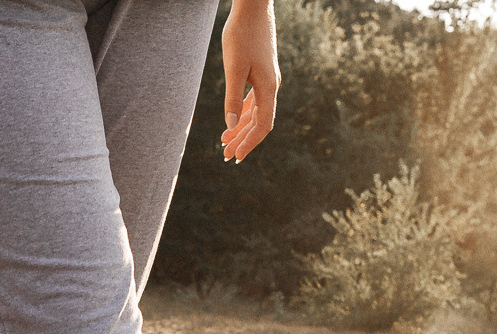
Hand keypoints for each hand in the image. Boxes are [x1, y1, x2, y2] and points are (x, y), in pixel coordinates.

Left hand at [220, 0, 277, 163]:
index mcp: (269, 88)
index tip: (235, 156)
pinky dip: (243, 111)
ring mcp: (267, 79)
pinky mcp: (261, 71)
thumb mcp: (234, 68)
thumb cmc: (242, 35)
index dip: (249, 143)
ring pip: (255, 111)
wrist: (253, 8)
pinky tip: (233, 120)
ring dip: (241, 127)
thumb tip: (229, 125)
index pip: (263, 126)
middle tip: (226, 156)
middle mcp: (272, 86)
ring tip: (224, 142)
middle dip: (242, 139)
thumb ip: (232, 98)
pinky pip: (254, 99)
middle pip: (259, 122)